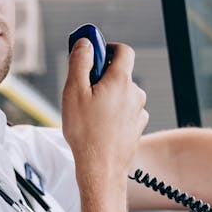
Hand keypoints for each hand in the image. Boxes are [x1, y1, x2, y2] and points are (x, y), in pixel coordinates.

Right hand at [61, 38, 147, 188]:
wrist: (101, 169)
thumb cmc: (86, 133)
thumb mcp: (74, 91)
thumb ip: (80, 62)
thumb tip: (85, 43)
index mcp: (121, 81)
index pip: (123, 50)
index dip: (107, 47)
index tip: (92, 52)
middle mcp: (135, 94)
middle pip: (120, 73)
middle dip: (102, 76)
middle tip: (83, 89)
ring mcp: (138, 111)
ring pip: (122, 94)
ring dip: (108, 97)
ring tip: (89, 113)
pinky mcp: (137, 127)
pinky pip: (125, 111)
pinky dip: (114, 113)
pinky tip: (100, 126)